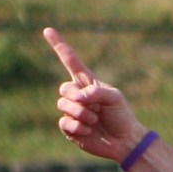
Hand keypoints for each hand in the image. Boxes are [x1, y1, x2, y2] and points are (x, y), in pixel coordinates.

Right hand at [45, 28, 147, 163]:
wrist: (124, 141)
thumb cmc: (121, 116)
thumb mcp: (115, 98)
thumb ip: (97, 92)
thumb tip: (78, 97)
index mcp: (87, 82)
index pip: (70, 61)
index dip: (59, 45)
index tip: (48, 30)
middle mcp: (77, 95)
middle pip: (64, 88)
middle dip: (79, 99)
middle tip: (96, 110)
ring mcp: (72, 111)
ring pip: (63, 105)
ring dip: (81, 114)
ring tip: (95, 121)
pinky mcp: (69, 128)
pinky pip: (64, 122)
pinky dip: (78, 127)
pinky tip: (89, 131)